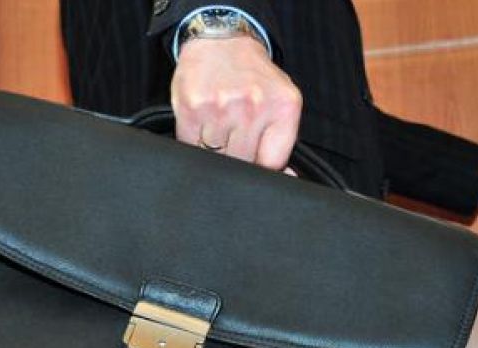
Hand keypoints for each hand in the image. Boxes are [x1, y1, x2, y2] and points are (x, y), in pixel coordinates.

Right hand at [172, 36, 301, 169]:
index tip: (255, 164)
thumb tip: (286, 177)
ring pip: (216, 158)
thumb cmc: (253, 78)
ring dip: (215, 150)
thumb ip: (282, 142)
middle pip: (243, 163)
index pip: (272, 164)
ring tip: (220, 127)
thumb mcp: (281, 103)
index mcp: (283, 107)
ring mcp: (220, 108)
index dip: (262, 170)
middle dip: (238, 157)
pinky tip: (202, 125)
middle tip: (235, 137)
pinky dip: (194, 143)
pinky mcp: (191, 108)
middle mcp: (253, 106)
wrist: (222, 41)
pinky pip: (191, 146)